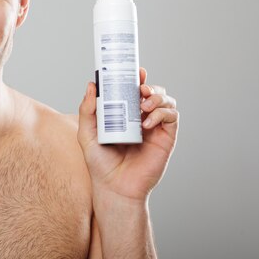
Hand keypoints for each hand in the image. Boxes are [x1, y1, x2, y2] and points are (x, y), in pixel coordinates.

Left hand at [77, 67, 178, 201]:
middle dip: (149, 85)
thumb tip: (92, 85)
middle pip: (153, 92)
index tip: (135, 71)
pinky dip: (161, 114)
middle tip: (140, 88)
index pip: (134, 90)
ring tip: (143, 106)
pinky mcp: (166, 138)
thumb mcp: (86, 133)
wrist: (114, 187)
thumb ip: (87, 109)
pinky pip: (171, 117)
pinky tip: (146, 123)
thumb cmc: (100, 162)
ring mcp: (155, 127)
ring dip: (157, 98)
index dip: (137, 78)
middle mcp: (141, 118)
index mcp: (124, 114)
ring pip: (166, 101)